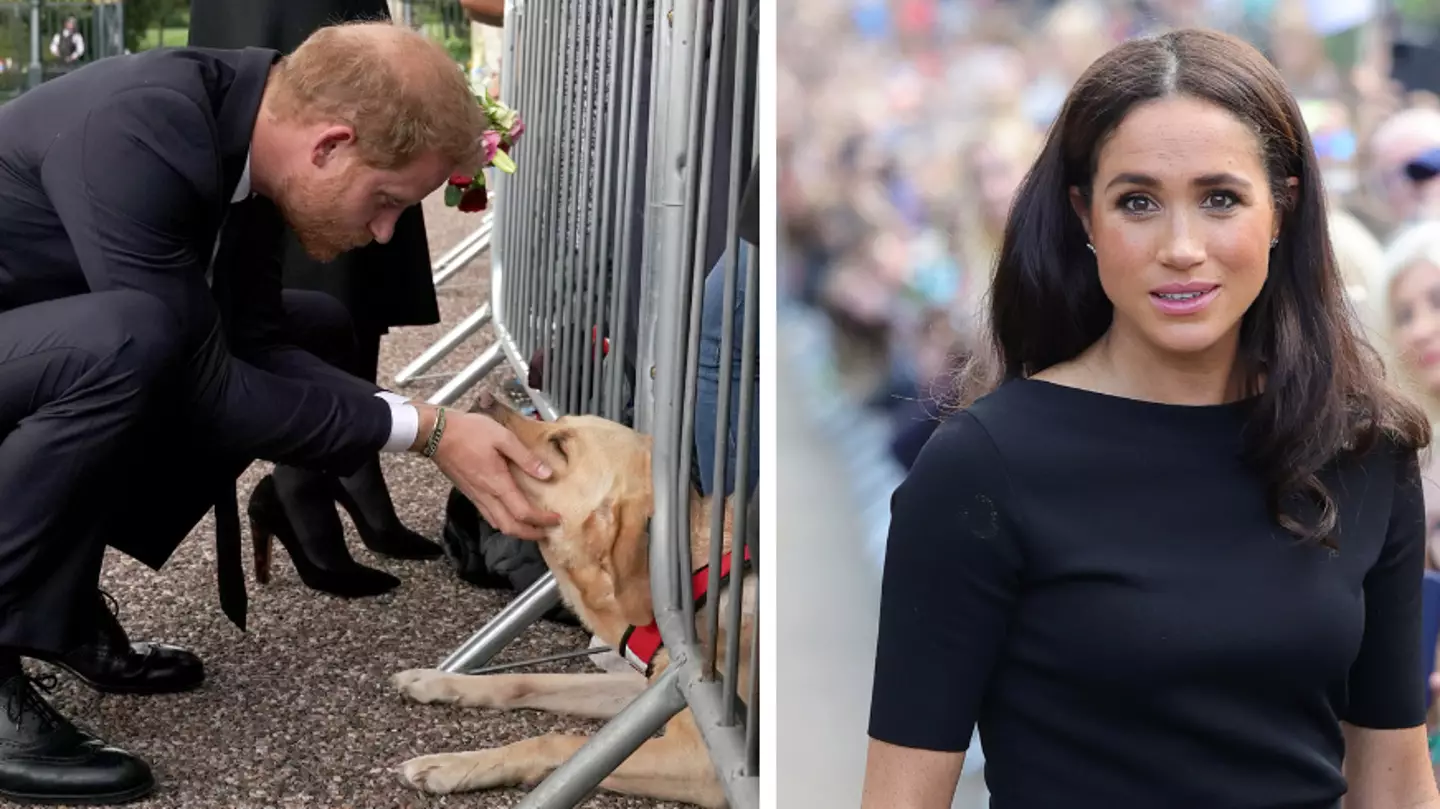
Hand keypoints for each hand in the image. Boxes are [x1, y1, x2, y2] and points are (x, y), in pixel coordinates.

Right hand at [422, 408, 560, 539]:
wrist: (436, 433)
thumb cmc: (469, 432)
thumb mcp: (503, 437)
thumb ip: (526, 457)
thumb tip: (546, 474)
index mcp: (497, 483)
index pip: (523, 513)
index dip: (542, 520)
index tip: (556, 519)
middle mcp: (486, 495)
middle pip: (510, 528)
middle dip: (530, 534)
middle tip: (546, 531)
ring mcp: (476, 497)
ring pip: (498, 524)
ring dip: (517, 530)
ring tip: (533, 526)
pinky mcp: (469, 493)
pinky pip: (488, 516)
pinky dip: (503, 522)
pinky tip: (511, 513)